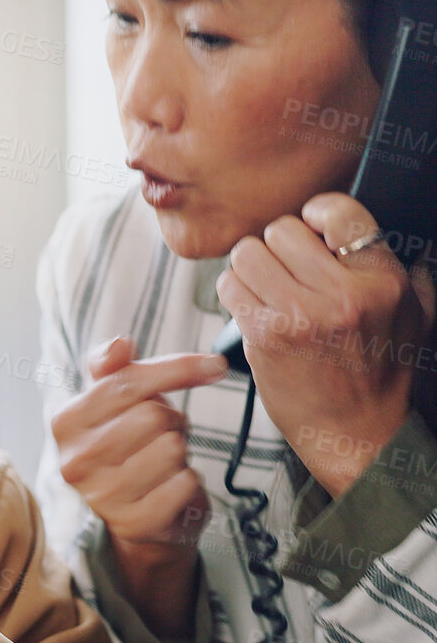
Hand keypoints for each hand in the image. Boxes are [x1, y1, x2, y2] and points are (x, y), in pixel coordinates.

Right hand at [49, 338, 226, 637]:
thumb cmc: (128, 447)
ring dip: (180, 453)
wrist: (136, 516)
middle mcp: (75, 461)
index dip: (178, 368)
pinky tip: (171, 489)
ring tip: (164, 463)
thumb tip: (120, 343)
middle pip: (153, 416)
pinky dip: (189, 482)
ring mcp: (102, 496)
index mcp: (65, 423)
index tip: (214, 366)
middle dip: (172, 421)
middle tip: (162, 436)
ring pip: (171, 448)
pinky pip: (185, 483)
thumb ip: (113, 369)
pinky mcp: (135, 523)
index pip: (127, 383)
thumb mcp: (113, 403)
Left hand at [219, 193, 436, 495]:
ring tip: (267, 287)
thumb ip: (403, 267)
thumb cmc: (380, 372)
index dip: (317, 213)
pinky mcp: (263, 335)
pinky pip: (229, 286)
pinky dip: (235, 291)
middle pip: (282, 230)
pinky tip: (253, 306)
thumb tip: (377, 230)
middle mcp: (341, 294)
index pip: (339, 212)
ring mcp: (298, 315)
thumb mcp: (412, 313)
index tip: (312, 228)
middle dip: (279, 246)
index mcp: (381, 281)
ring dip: (251, 267)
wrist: (354, 430)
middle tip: (286, 269)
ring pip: (247, 253)